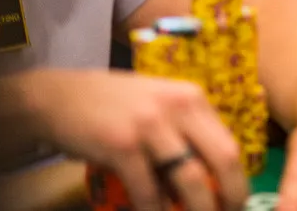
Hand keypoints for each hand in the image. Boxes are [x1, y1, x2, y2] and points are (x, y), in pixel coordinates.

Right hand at [36, 70, 245, 210]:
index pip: (229, 144)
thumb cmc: (114, 107)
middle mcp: (179, 106)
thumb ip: (185, 134)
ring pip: (190, 179)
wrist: (58, 97)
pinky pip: (148, 190)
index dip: (238, 181)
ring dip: (197, 210)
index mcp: (192, 98)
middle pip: (222, 159)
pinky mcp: (122, 145)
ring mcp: (151, 125)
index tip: (237, 204)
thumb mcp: (159, 108)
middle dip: (230, 197)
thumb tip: (209, 181)